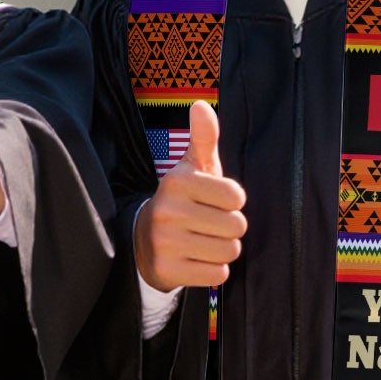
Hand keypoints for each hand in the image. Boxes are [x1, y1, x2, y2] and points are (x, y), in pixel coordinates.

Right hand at [133, 100, 246, 290]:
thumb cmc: (182, 200)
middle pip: (237, 226)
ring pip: (229, 251)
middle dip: (229, 228)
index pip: (237, 197)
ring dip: (223, 249)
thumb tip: (201, 105)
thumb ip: (203, 138)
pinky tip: (195, 259)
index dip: (232, 202)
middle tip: (208, 225)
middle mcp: (168, 210)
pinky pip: (217, 274)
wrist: (143, 240)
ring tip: (202, 241)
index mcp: (177, 181)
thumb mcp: (191, 168)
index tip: (213, 201)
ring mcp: (165, 242)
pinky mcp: (168, 270)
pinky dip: (212, 270)